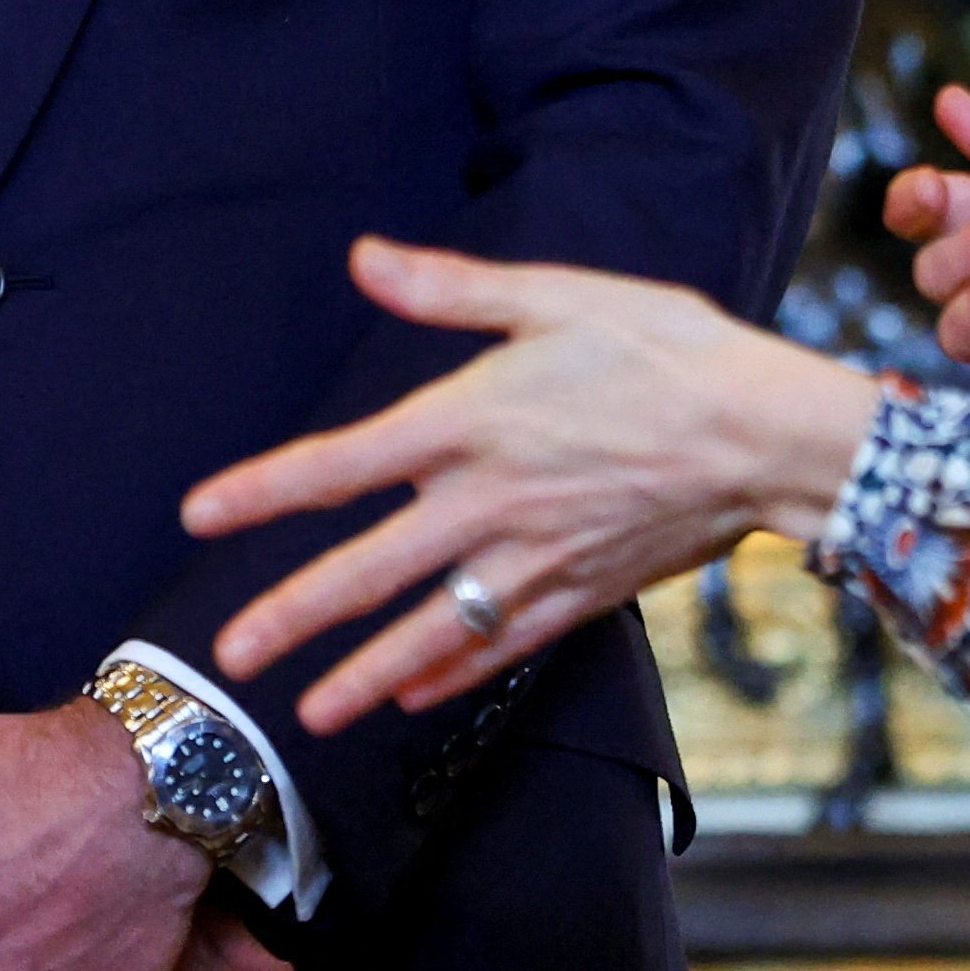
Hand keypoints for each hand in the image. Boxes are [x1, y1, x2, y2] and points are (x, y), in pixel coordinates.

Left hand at [180, 241, 879, 732]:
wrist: (770, 435)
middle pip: (368, 572)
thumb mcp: (557, 296)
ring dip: (361, 673)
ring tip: (307, 713)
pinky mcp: (580, 594)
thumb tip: (364, 257)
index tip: (199, 514)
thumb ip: (451, 286)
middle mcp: (489, 504)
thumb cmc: (666, 350)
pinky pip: (498, 647)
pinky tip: (410, 697)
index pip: (340, 465)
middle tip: (228, 657)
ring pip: (428, 631)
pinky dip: (449, 674)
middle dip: (292, 615)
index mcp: (470, 424)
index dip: (263, 489)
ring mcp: (534, 561)